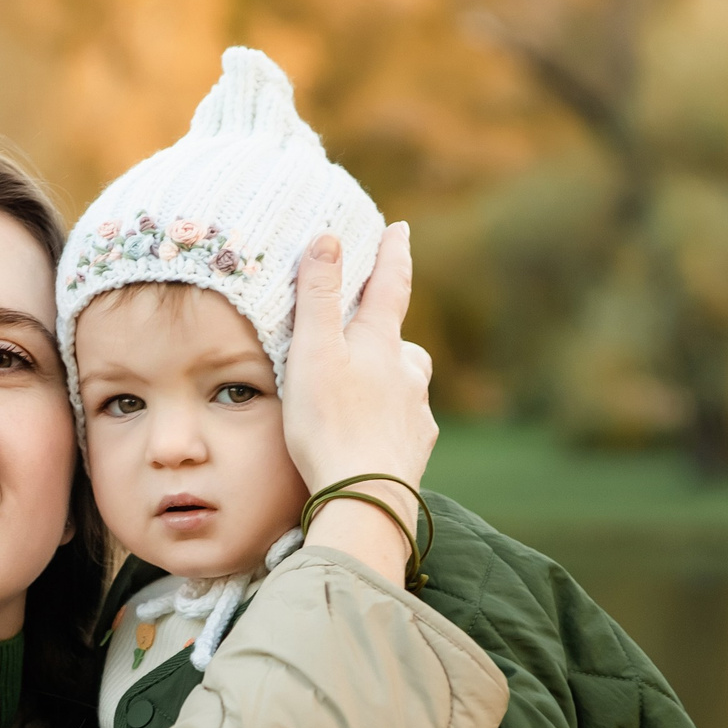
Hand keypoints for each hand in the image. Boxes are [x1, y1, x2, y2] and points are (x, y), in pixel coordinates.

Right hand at [283, 223, 434, 576]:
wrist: (366, 498)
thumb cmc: (331, 425)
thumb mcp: (313, 353)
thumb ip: (319, 296)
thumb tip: (328, 238)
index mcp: (381, 344)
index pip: (391, 286)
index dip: (393, 255)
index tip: (399, 230)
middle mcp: (407, 373)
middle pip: (401, 343)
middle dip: (387, 335)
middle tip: (368, 334)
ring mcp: (415, 413)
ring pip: (406, 386)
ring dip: (391, 382)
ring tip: (366, 393)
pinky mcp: (415, 449)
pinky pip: (405, 426)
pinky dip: (391, 424)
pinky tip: (374, 437)